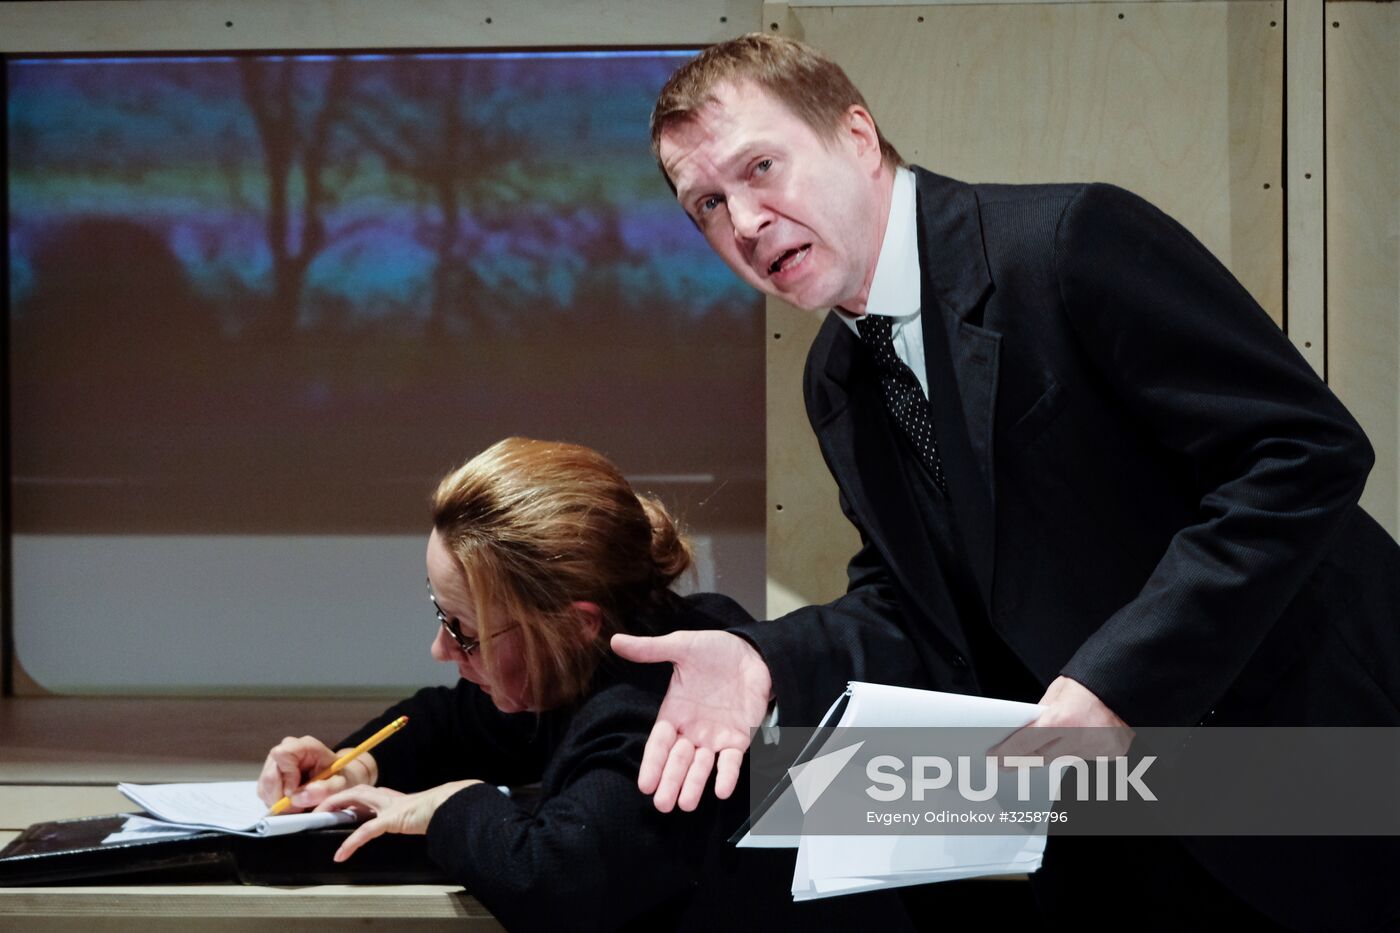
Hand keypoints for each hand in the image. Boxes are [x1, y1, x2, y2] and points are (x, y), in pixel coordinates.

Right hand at [256, 734, 377, 810]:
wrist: (338, 782)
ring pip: (265, 787)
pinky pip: (264, 793)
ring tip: (299, 805)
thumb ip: (324, 790)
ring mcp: (275, 763)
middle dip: (281, 796)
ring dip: (278, 802)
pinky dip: (276, 803)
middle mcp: (287, 750)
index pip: (282, 754)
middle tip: (298, 807)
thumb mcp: (340, 786)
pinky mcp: (270, 777)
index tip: (296, 793)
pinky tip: (292, 804)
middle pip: (269, 775)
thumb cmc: (339, 780)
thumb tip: (297, 797)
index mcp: (305, 746)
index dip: (286, 777)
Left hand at [315, 780, 480, 861]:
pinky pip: (366, 831)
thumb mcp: (415, 814)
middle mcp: (387, 797)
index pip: (363, 793)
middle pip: (354, 790)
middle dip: (333, 797)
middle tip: (317, 808)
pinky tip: (341, 854)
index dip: (346, 798)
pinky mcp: (392, 818)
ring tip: (318, 817)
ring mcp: (388, 806)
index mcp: (392, 797)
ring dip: (334, 806)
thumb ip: (404, 817)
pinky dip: (351, 843)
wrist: (451, 805)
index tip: (334, 806)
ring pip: (354, 799)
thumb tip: (404, 823)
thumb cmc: (437, 810)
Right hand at [610, 630, 771, 812]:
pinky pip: (732, 761)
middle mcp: (692, 731)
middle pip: (678, 761)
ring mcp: (715, 737)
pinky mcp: (740, 738)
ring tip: (686, 805)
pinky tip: (721, 790)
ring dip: (694, 784)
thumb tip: (616, 641)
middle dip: (670, 782)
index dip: (652, 764)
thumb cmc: (714, 650)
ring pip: (702, 766)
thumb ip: (651, 649)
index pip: (659, 743)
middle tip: (662, 805)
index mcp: (674, 713)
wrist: (753, 651)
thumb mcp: (681, 646)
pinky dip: (727, 775)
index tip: (644, 785)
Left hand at [990, 676, 1133, 760]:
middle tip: (1007, 763)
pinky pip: (1085, 758)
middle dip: (1024, 759)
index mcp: (1063, 719)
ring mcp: (1098, 748)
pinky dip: (1076, 752)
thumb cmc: (1091, 682)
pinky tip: (1074, 741)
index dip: (1007, 753)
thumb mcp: (1057, 692)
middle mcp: (1081, 737)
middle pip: (1042, 757)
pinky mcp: (1112, 754)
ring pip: (1063, 760)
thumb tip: (1026, 730)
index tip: (996, 759)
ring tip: (1040, 747)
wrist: (1126, 682)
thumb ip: (1042, 713)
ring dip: (1051, 754)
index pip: (1026, 743)